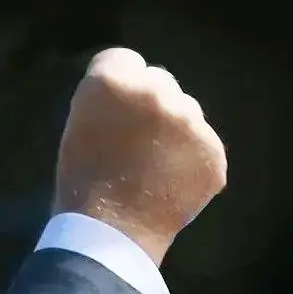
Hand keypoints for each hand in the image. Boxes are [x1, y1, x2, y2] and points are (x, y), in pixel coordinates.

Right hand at [53, 47, 227, 265]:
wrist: (110, 233)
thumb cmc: (82, 181)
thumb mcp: (79, 124)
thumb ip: (107, 100)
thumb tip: (132, 97)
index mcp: (112, 81)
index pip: (125, 60)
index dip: (118, 87)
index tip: (114, 113)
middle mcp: (157, 91)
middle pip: (160, 82)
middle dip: (151, 105)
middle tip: (136, 142)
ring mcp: (191, 121)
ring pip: (187, 112)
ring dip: (175, 131)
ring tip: (154, 167)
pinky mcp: (214, 152)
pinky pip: (203, 145)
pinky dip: (191, 161)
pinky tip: (172, 183)